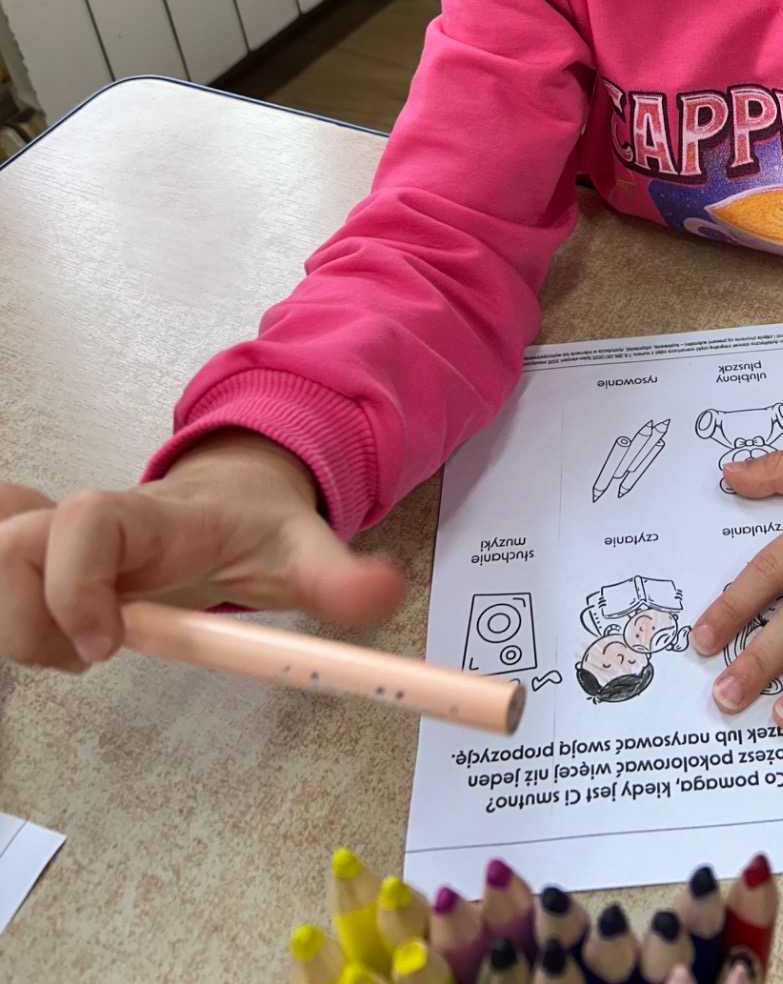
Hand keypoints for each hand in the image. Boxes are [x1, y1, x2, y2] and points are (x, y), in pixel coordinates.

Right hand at [0, 431, 404, 671]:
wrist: (237, 486)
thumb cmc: (259, 521)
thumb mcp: (306, 548)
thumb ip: (342, 576)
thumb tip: (385, 591)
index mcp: (154, 518)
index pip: (86, 522)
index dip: (78, 583)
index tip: (110, 646)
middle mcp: (96, 523)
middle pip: (10, 549)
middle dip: (31, 618)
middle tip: (90, 656)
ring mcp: (63, 539)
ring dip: (20, 622)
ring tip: (81, 646)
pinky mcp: (48, 558)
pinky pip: (0, 573)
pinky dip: (14, 603)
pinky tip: (62, 623)